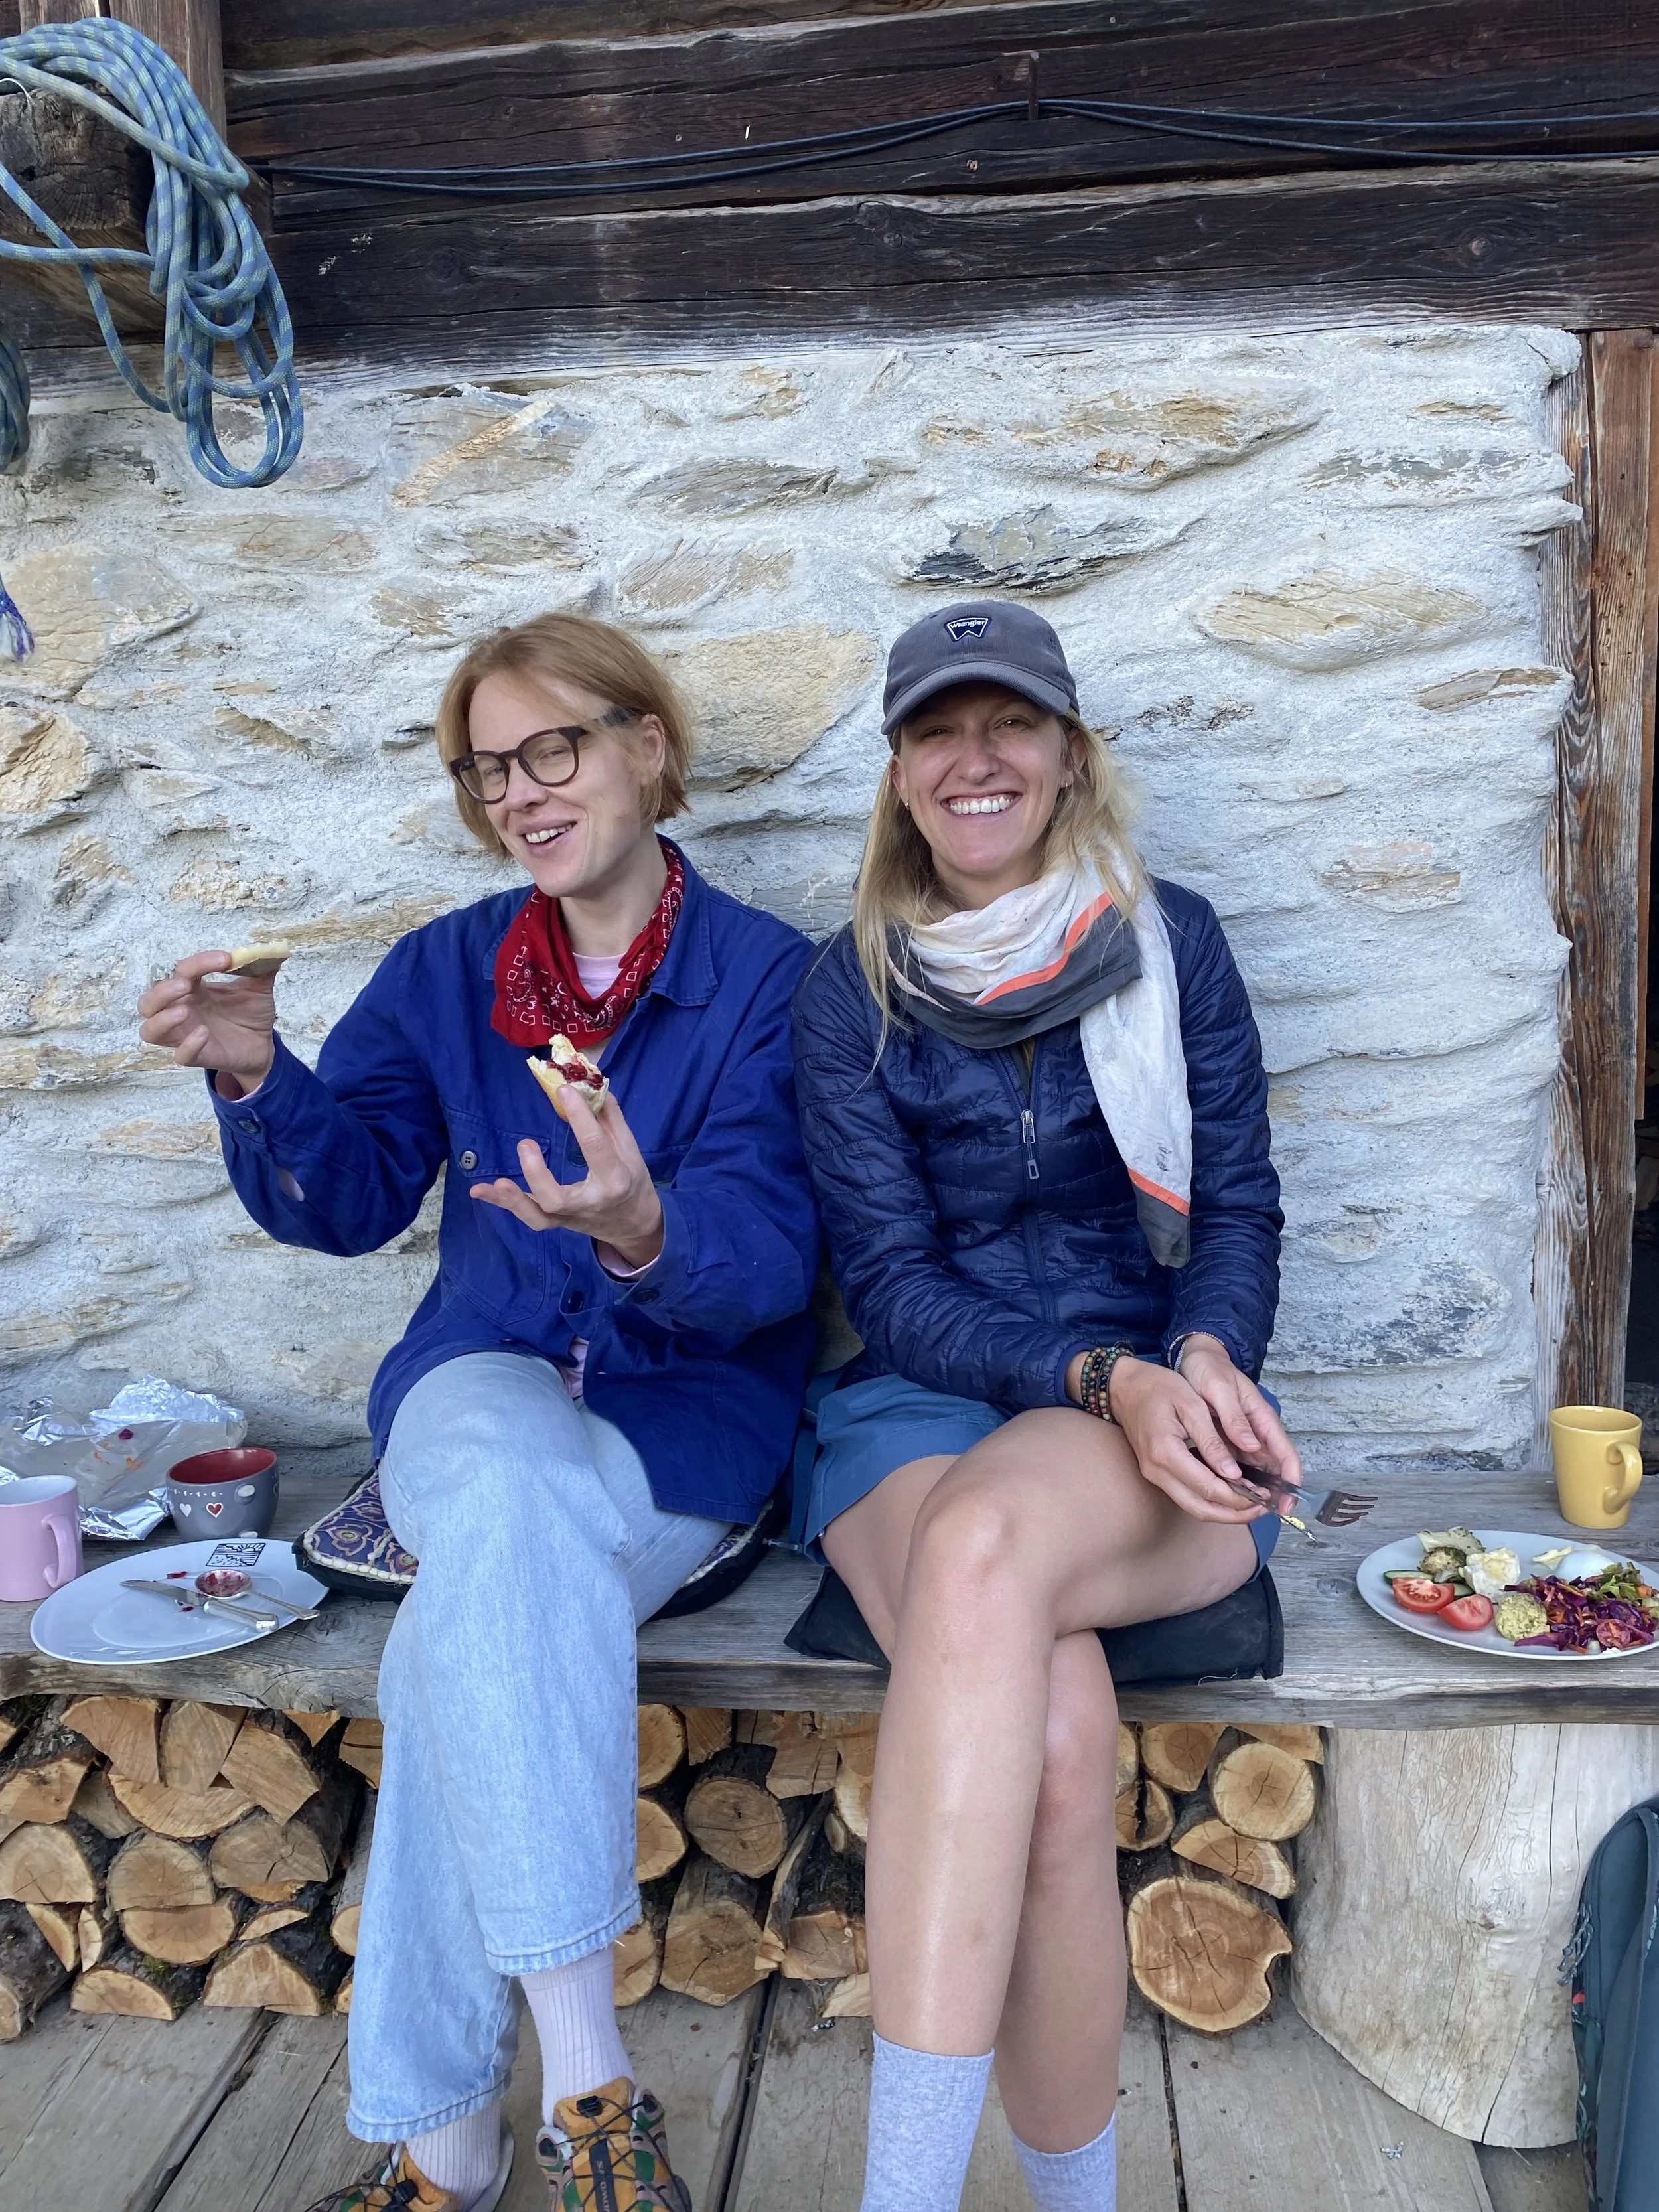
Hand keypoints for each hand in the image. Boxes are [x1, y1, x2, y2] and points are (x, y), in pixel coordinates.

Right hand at [138, 952, 277, 1096]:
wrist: (263, 1045)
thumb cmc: (250, 1014)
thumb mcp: (258, 989)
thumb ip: (262, 969)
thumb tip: (275, 950)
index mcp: (193, 990)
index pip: (182, 971)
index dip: (200, 962)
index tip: (226, 959)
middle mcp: (182, 1011)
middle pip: (148, 1002)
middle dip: (161, 991)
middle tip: (185, 985)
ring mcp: (185, 1035)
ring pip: (150, 1030)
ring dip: (161, 1019)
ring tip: (183, 1011)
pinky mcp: (197, 1056)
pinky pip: (180, 1055)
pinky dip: (188, 1045)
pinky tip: (204, 1033)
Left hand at [471, 1086, 664, 1268]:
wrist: (633, 1226)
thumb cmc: (632, 1181)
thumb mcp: (630, 1150)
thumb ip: (610, 1118)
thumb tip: (590, 1085)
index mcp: (614, 1179)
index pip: (595, 1147)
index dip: (580, 1117)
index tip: (564, 1089)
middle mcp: (590, 1202)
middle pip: (557, 1198)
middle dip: (537, 1174)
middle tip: (525, 1144)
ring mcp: (569, 1216)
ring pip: (539, 1217)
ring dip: (515, 1201)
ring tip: (498, 1183)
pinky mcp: (556, 1222)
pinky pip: (528, 1217)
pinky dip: (503, 1204)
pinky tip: (479, 1190)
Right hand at [1084, 1341, 1300, 1525]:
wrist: (1125, 1387)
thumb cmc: (1158, 1388)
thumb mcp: (1191, 1404)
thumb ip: (1212, 1441)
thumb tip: (1234, 1473)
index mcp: (1165, 1452)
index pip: (1208, 1487)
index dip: (1238, 1496)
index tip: (1265, 1495)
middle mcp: (1156, 1471)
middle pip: (1201, 1508)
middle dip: (1235, 1513)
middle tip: (1264, 1508)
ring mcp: (1154, 1475)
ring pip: (1194, 1507)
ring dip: (1224, 1512)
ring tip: (1253, 1505)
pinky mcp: (1157, 1474)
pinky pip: (1187, 1496)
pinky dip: (1211, 1501)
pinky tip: (1231, 1493)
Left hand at [1174, 1335, 1301, 1506]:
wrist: (1195, 1359)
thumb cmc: (1209, 1370)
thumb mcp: (1220, 1389)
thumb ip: (1234, 1417)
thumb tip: (1251, 1446)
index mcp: (1262, 1418)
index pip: (1285, 1453)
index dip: (1291, 1478)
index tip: (1288, 1499)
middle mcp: (1257, 1433)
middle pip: (1274, 1469)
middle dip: (1274, 1493)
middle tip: (1266, 1513)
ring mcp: (1243, 1439)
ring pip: (1256, 1472)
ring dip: (1254, 1491)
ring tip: (1247, 1511)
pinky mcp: (1228, 1442)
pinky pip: (1236, 1467)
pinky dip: (1236, 1482)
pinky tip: (1227, 1496)